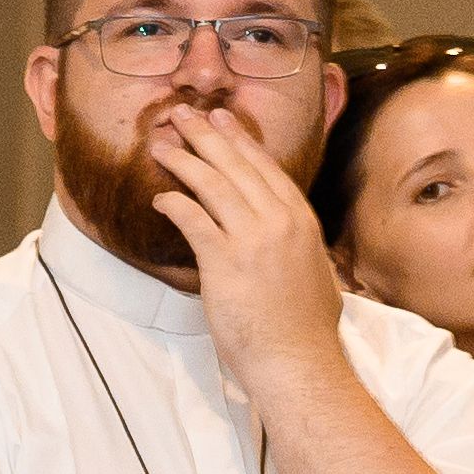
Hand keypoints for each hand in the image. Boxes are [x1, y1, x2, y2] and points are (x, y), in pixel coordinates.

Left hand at [146, 111, 350, 398]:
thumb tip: (292, 246)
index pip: (267, 170)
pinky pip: (194, 220)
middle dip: (208, 136)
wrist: (298, 359)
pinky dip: (175, 204)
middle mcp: (280, 222)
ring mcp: (254, 239)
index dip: (241, 142)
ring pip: (214, 185)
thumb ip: (298, 250)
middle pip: (238, 167)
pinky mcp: (226, 261)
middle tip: (183, 114)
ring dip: (185, 160)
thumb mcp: (314, 275)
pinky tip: (159, 197)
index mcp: (302, 222)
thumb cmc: (304, 329)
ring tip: (162, 144)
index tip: (224, 121)